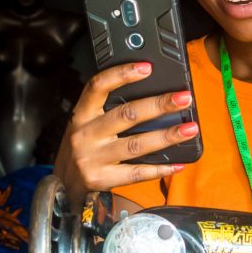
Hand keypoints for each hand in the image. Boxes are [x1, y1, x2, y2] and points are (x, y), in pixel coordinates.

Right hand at [53, 61, 198, 210]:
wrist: (62, 185)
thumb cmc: (82, 147)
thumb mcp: (86, 124)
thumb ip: (108, 110)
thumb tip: (150, 94)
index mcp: (82, 114)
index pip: (98, 87)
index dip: (121, 74)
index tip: (147, 67)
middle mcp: (86, 134)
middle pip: (126, 114)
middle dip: (158, 105)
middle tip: (183, 98)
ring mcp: (93, 158)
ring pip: (136, 144)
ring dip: (166, 136)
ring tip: (189, 129)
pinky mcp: (102, 179)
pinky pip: (136, 173)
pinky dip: (160, 169)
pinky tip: (178, 163)